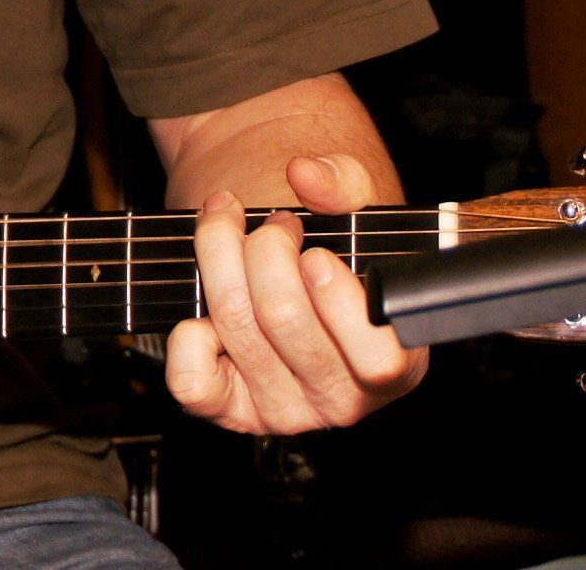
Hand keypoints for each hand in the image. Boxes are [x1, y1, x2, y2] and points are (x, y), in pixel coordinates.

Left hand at [166, 153, 427, 434]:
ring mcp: (284, 410)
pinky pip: (194, 382)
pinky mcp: (230, 411)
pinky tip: (207, 308)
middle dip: (268, 248)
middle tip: (276, 225)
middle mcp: (342, 399)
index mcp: (397, 364)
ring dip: (220, 255)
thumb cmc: (330, 245)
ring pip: (235, 326)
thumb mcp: (355, 208)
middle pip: (284, 320)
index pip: (378, 360)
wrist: (284, 268)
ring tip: (230, 226)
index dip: (339, 299)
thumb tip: (306, 175)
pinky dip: (188, 333)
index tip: (317, 254)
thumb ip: (345, 182)